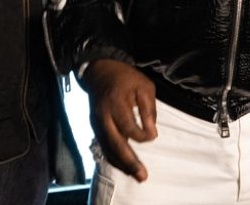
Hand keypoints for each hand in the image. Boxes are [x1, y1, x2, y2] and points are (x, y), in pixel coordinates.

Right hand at [82, 58, 157, 181]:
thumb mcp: (144, 86)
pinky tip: (125, 166)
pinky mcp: (95, 128)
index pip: (128, 126)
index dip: (141, 135)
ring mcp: (97, 124)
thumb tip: (152, 133)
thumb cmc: (127, 79)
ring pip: (108, 149)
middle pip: (115, 144)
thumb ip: (149, 109)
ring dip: (122, 164)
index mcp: (116, 103)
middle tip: (143, 176)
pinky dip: (115, 158)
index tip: (154, 137)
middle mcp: (103, 117)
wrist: (100, 73)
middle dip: (129, 161)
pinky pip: (104, 146)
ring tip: (136, 175)